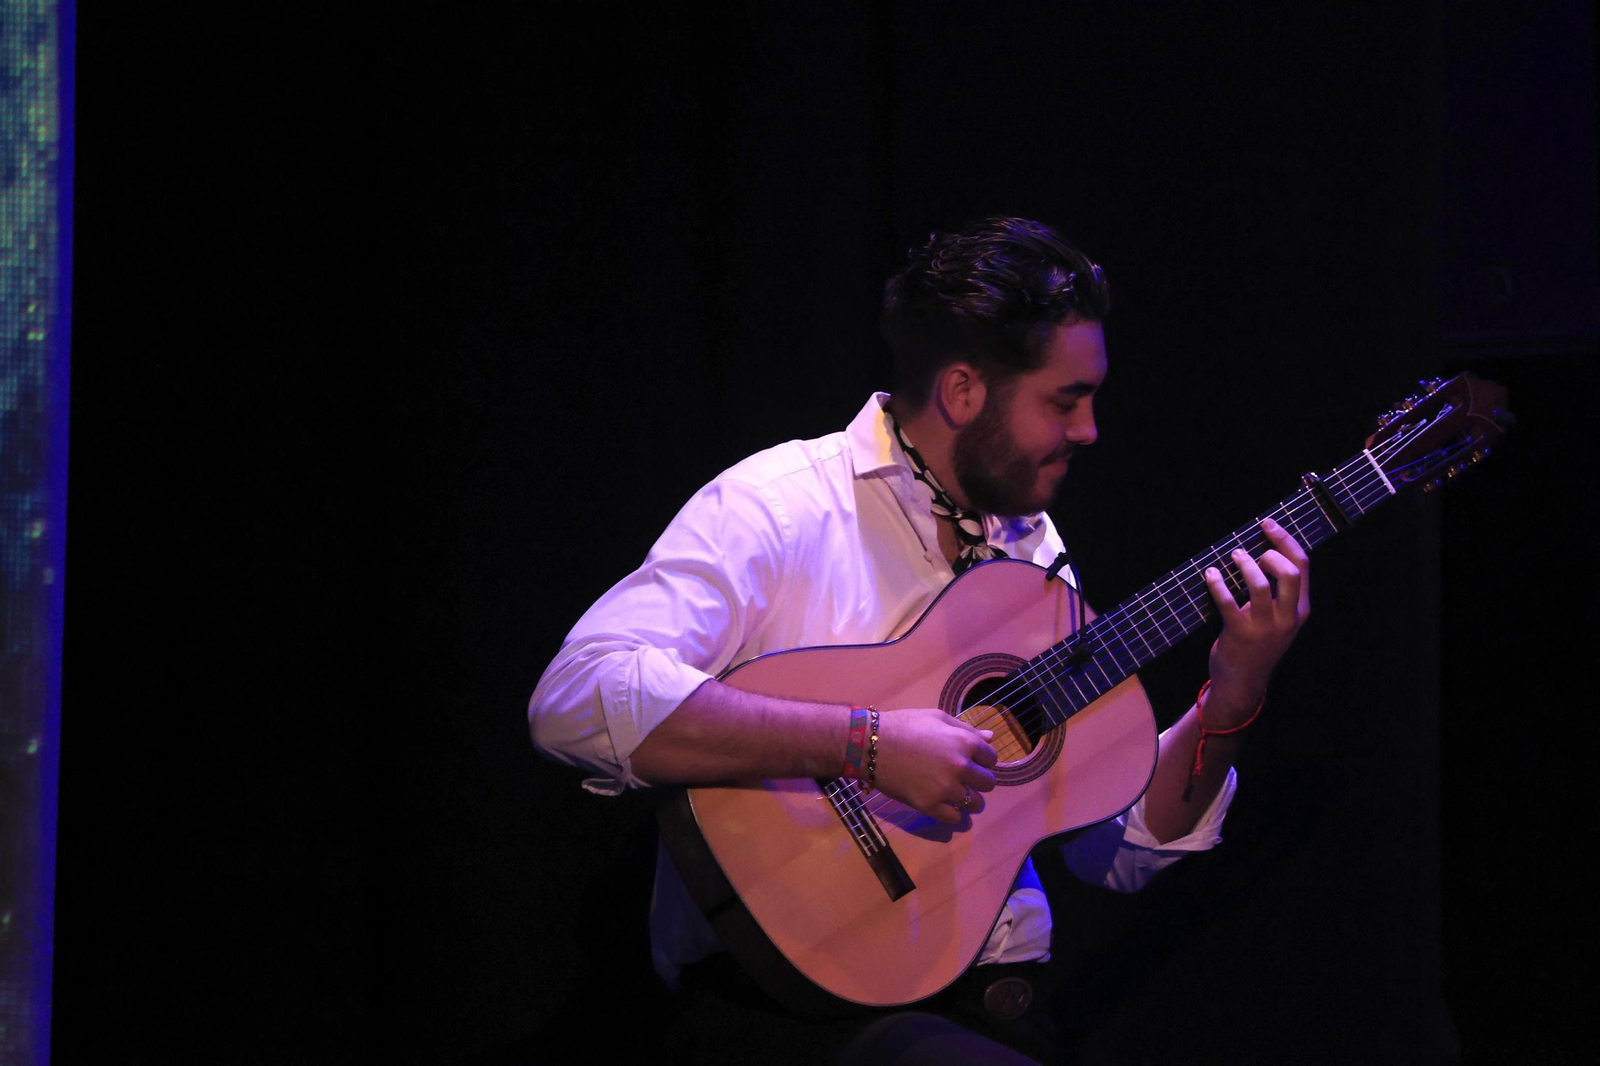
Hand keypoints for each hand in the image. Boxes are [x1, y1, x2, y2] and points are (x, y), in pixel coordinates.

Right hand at [872, 707, 997, 824]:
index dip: (982, 759)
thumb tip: (991, 737)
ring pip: (976, 803)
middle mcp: (960, 767)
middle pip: (988, 783)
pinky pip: (956, 818)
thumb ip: (966, 729)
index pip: (992, 758)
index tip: (971, 760)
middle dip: (979, 780)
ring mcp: (946, 789)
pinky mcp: (930, 806)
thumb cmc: (904, 726)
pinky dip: (953, 813)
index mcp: (964, 742)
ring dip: (969, 799)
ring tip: (954, 792)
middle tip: (962, 777)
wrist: (870, 745)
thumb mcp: (937, 718)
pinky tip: (943, 803)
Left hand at [1201, 518, 1310, 725]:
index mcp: (1300, 610)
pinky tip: (1210, 574)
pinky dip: (1217, 583)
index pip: (1303, 567)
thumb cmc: (1258, 643)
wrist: (1242, 682)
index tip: (1268, 524)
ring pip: (1260, 584)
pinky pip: (1227, 601)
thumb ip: (1278, 593)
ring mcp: (1263, 627)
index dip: (1286, 540)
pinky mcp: (1238, 633)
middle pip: (1290, 573)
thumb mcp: (1278, 619)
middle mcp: (1286, 618)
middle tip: (1252, 551)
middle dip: (1272, 552)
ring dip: (1244, 565)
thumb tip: (1263, 550)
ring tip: (1233, 557)